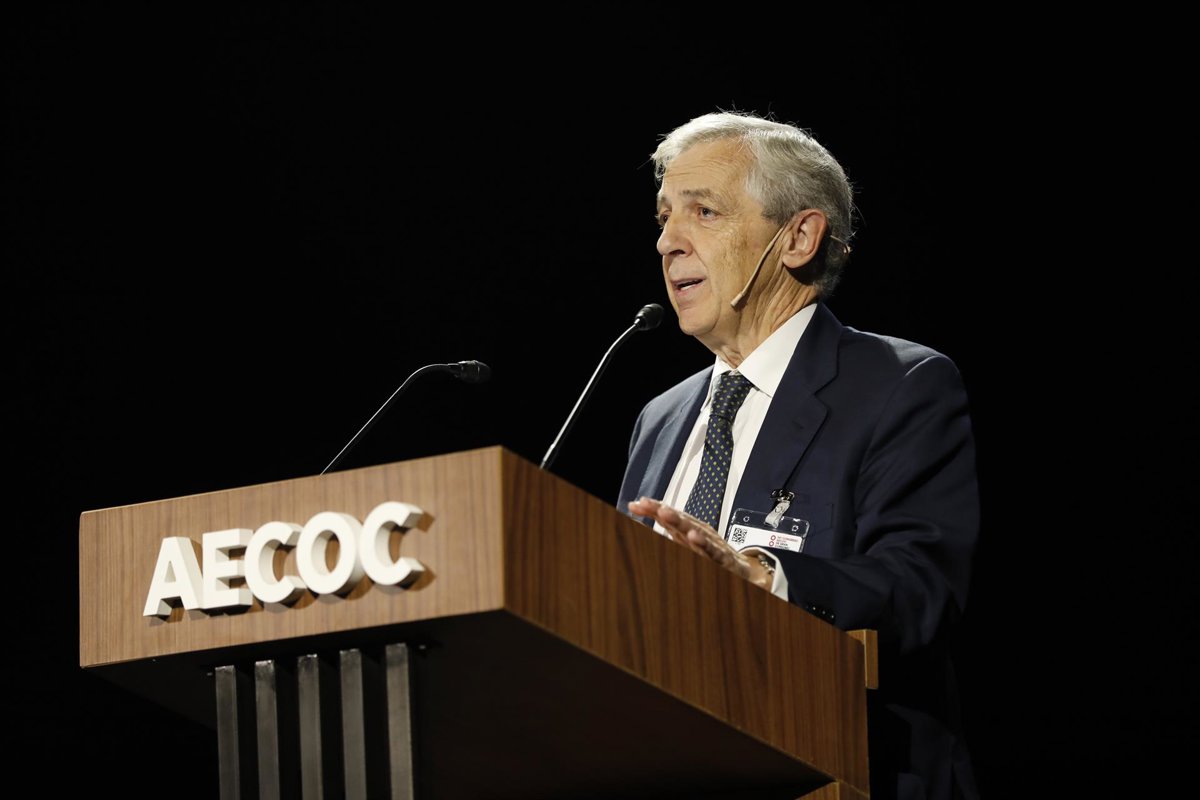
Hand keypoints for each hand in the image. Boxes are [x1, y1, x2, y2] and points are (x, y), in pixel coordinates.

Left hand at [627, 497, 772, 590]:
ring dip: (680, 522)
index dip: (653, 509)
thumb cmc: (711, 550)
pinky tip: (694, 537)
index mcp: (688, 529)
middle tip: (647, 504)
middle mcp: (698, 533)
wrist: (742, 567)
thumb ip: (667, 526)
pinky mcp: (722, 557)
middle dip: (663, 511)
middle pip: (679, 520)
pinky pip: (711, 550)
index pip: (669, 516)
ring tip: (665, 514)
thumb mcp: (686, 539)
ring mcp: (710, 544)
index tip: (635, 504)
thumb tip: (640, 509)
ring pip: (693, 531)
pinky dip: (703, 543)